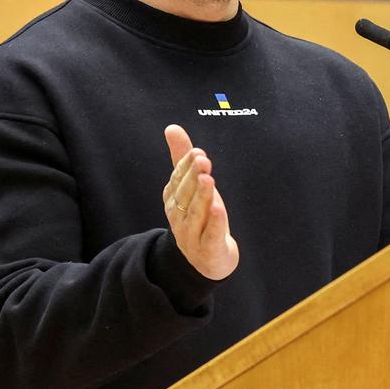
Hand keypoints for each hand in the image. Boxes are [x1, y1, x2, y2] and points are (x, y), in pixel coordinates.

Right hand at [162, 124, 238, 279]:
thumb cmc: (200, 217)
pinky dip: (214, 222)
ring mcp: (191, 235)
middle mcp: (178, 216)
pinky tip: (218, 209)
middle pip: (185, 194)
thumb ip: (181, 159)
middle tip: (203, 160)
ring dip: (201, 196)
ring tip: (208, 179)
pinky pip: (210, 234)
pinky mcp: (208, 249)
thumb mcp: (193, 187)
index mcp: (173, 200)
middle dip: (193, 177)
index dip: (186, 166)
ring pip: (195, 213)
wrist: (207, 261)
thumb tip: (172, 127)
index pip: (178, 180)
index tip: (197, 152)